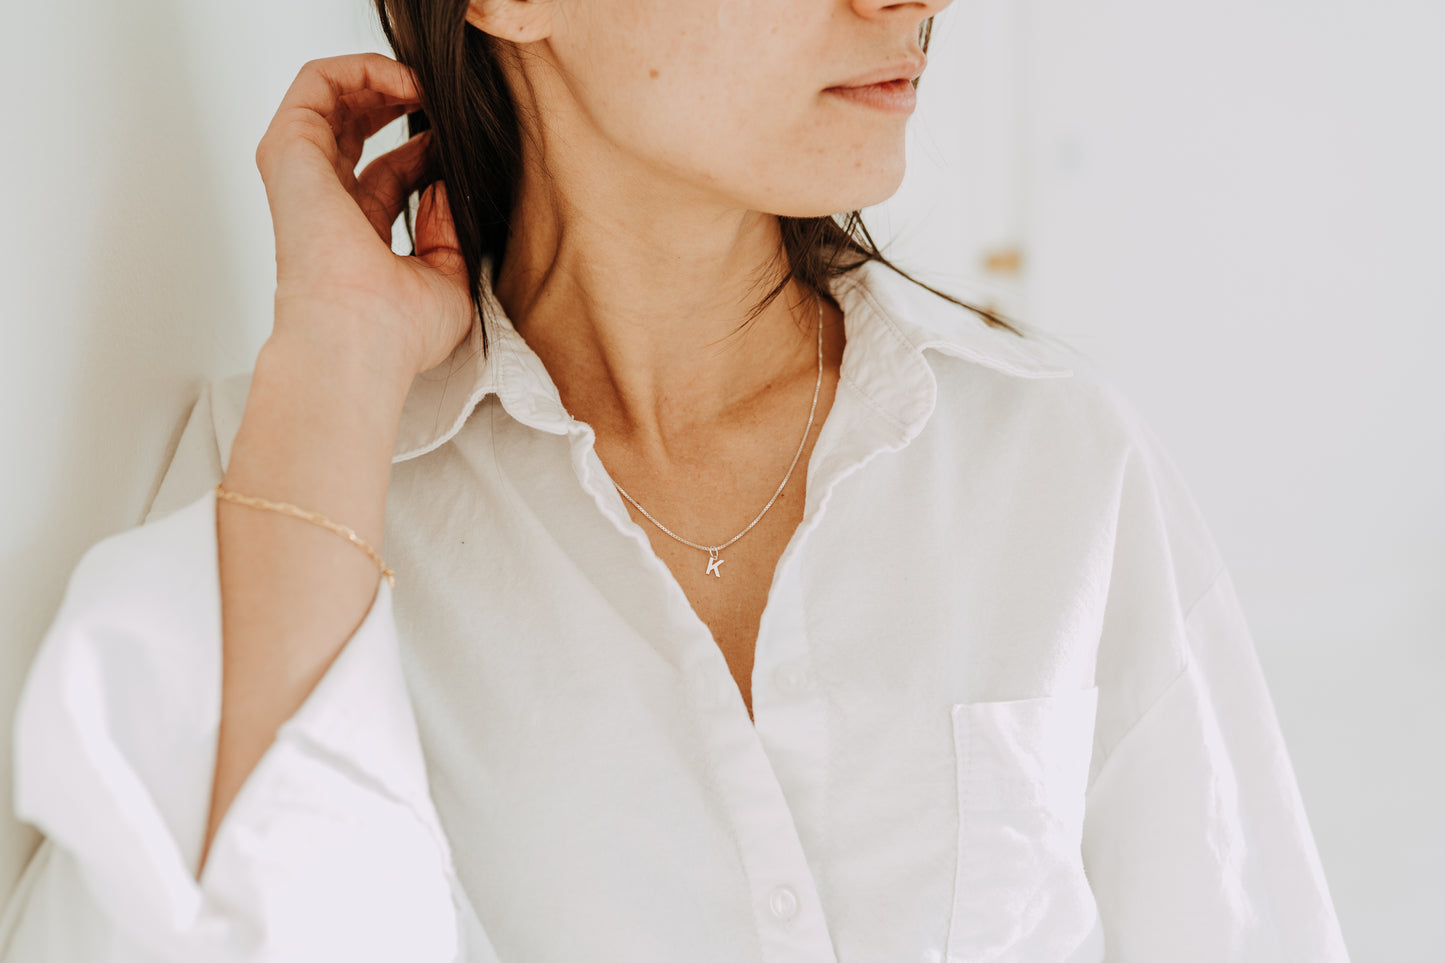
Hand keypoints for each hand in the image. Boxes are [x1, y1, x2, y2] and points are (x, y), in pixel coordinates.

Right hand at [255, 53, 473, 384]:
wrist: (362, 342)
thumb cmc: (399, 334)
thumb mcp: (448, 281)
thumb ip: (449, 231)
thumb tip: (443, 182)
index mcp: (358, 235)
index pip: (390, 174)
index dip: (428, 150)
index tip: (462, 148)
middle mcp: (326, 202)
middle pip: (354, 128)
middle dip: (398, 102)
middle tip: (442, 102)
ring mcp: (303, 175)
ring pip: (332, 97)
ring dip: (382, 78)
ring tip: (427, 86)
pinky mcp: (290, 151)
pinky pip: (318, 82)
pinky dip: (363, 68)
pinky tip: (408, 84)